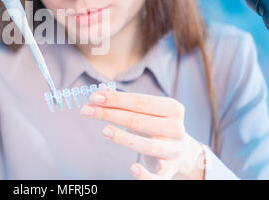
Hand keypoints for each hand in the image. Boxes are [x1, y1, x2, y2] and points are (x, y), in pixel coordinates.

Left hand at [81, 89, 205, 179]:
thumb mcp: (144, 111)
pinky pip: (159, 177)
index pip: (140, 102)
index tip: (94, 97)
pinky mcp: (170, 170)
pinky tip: (133, 168)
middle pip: (139, 121)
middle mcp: (176, 129)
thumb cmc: (155, 125)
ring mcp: (174, 150)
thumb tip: (100, 92)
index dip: (115, 99)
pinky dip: (146, 175)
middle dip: (110, 114)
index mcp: (173, 109)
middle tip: (87, 110)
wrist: (181, 152)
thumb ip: (123, 102)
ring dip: (124, 139)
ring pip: (148, 146)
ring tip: (104, 131)